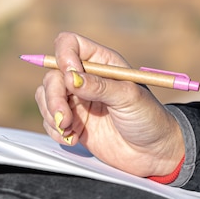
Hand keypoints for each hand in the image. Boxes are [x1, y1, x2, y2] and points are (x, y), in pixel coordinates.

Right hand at [35, 32, 184, 177]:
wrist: (154, 154)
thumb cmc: (149, 119)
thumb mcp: (129, 98)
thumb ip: (99, 86)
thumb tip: (70, 77)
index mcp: (101, 62)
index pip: (69, 45)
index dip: (64, 56)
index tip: (69, 77)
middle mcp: (85, 78)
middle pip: (52, 75)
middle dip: (53, 97)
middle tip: (64, 118)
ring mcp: (76, 100)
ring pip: (45, 96)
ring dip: (52, 115)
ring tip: (70, 131)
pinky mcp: (71, 121)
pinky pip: (49, 120)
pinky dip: (55, 130)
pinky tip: (73, 138)